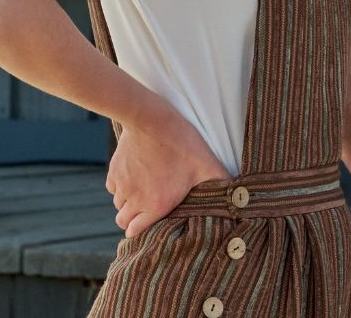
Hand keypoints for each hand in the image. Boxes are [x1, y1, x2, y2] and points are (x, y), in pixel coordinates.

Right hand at [107, 114, 229, 238]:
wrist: (151, 120)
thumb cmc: (181, 143)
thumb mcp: (206, 164)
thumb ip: (220, 181)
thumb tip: (238, 194)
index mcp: (156, 204)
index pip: (135, 231)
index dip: (141, 231)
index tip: (149, 225)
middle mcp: (134, 199)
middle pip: (123, 221)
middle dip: (133, 220)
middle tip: (146, 212)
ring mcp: (122, 184)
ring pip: (118, 204)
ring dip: (128, 203)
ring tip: (143, 194)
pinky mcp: (114, 170)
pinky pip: (112, 187)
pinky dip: (120, 187)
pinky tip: (133, 179)